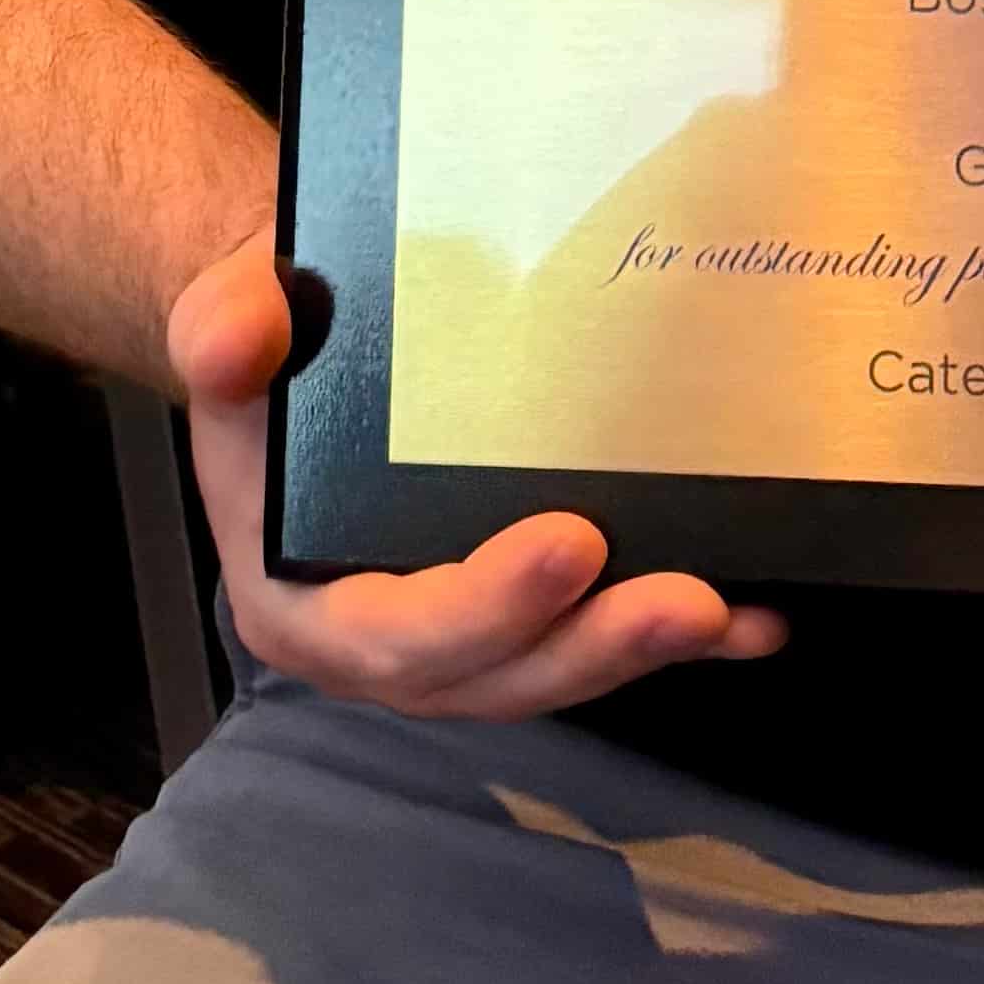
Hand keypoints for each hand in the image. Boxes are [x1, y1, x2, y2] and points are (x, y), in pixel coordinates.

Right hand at [170, 236, 785, 720]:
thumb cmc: (275, 328)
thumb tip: (234, 340)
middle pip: (493, 674)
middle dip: (591, 645)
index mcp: (300, 597)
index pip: (390, 634)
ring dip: (645, 649)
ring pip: (557, 667)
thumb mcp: (228, 309)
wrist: (309, 324)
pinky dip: (687, 636)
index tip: (569, 542)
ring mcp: (464, 630)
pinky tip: (760, 616)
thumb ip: (222, 327)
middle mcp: (382, 638)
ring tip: (731, 614)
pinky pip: (603, 632)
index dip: (481, 606)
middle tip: (686, 601)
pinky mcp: (530, 605)